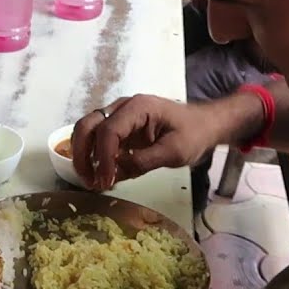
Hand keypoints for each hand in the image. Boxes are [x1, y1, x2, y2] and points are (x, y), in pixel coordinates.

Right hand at [71, 96, 233, 190]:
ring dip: (84, 156)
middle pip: (88, 126)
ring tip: (92, 181)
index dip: (104, 157)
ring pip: (87, 131)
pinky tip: (101, 176)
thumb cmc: (193, 134)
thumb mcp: (174, 151)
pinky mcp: (120, 128)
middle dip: (82, 154)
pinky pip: (97, 139)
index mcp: (138, 107)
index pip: (109, 131)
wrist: (205, 125)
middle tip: (89, 181)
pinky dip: (93, 157)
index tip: (105, 181)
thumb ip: (144, 161)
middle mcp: (122, 107)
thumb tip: (114, 172)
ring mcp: (118, 116)